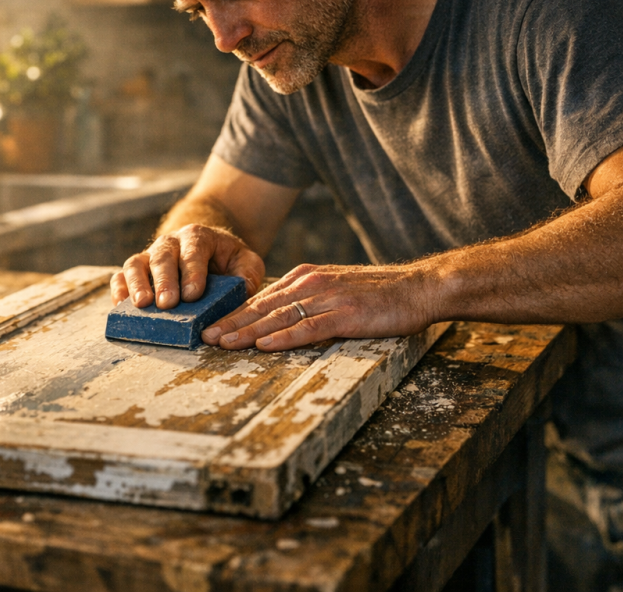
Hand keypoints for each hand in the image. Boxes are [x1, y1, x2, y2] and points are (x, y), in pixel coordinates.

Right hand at [110, 224, 264, 308]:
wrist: (206, 248)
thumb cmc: (226, 259)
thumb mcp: (245, 261)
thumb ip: (248, 274)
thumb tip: (242, 292)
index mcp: (198, 237)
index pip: (194, 251)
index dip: (192, 272)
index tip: (192, 295)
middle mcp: (170, 243)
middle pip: (162, 257)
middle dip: (164, 281)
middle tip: (167, 304)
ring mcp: (150, 256)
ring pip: (136, 263)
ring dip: (137, 284)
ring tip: (141, 305)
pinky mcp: (137, 270)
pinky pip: (121, 276)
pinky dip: (119, 290)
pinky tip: (121, 306)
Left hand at [202, 263, 435, 350]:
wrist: (418, 288)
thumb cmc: (378, 294)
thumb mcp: (335, 290)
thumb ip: (307, 301)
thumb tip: (278, 319)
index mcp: (306, 277)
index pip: (262, 298)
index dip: (235, 313)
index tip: (212, 326)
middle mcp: (312, 283)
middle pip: (263, 307)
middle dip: (231, 322)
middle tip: (204, 337)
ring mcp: (328, 298)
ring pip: (279, 317)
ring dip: (248, 331)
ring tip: (223, 343)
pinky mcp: (346, 314)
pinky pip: (309, 328)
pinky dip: (284, 337)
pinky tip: (265, 345)